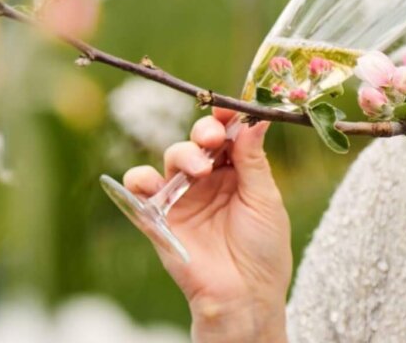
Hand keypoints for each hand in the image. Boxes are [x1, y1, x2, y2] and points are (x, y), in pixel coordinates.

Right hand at [122, 108, 290, 337]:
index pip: (229, 134)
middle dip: (205, 131)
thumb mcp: (266, 199)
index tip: (230, 109)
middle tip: (213, 138)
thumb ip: (254, 160)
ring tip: (199, 168)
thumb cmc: (264, 249)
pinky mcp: (160, 217)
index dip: (228, 118)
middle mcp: (210, 179)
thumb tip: (258, 119)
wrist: (245, 295)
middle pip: (199, 140)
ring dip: (182, 154)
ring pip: (173, 158)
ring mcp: (184, 196)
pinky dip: (139, 179)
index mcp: (239, 171)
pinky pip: (140, 191)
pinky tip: (153, 182)